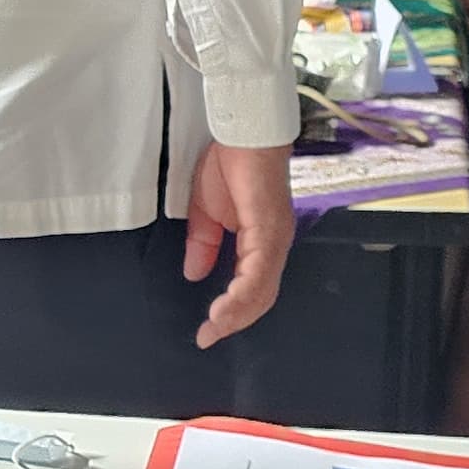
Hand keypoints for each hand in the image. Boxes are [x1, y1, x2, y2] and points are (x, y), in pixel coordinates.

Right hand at [186, 140, 296, 348]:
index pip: (252, 288)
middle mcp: (274, 244)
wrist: (241, 131)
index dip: (232, 312)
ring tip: (213, 327)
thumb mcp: (205, 213)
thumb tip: (194, 273)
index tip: (207, 330)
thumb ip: (203, 244)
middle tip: (208, 337)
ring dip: (236, 314)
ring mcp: (275, 237)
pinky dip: (241, 294)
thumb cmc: (229, 164)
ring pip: (261, 290)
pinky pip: (258, 271)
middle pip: (260, 297)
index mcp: (261, 242)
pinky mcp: (269, 228)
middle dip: (234, 321)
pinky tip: (224, 307)